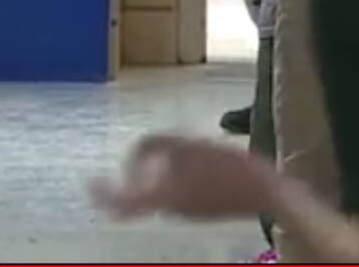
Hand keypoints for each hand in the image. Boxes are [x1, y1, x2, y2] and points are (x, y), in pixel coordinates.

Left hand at [91, 134, 273, 220]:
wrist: (269, 193)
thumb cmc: (230, 168)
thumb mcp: (191, 147)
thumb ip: (159, 146)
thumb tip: (139, 146)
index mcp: (166, 196)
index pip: (124, 201)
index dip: (103, 193)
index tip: (89, 184)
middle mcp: (171, 209)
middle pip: (138, 197)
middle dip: (128, 178)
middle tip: (125, 163)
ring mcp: (186, 212)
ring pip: (156, 193)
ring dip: (152, 174)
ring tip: (168, 150)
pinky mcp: (199, 211)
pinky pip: (173, 194)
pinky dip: (169, 179)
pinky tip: (185, 162)